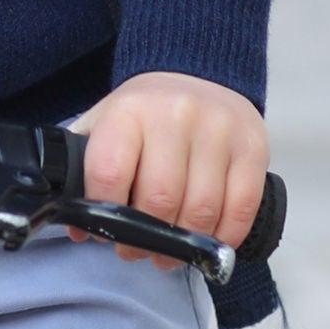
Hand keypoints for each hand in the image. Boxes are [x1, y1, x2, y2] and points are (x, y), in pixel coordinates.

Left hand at [68, 71, 267, 269]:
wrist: (197, 75)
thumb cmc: (145, 114)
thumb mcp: (105, 125)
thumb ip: (84, 171)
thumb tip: (77, 228)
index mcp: (129, 111)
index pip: (109, 172)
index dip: (103, 214)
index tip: (104, 231)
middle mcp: (175, 115)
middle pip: (159, 198)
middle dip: (145, 239)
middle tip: (138, 251)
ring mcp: (218, 129)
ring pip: (201, 210)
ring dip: (184, 246)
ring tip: (170, 253)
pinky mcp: (252, 147)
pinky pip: (241, 208)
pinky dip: (224, 237)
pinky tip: (207, 242)